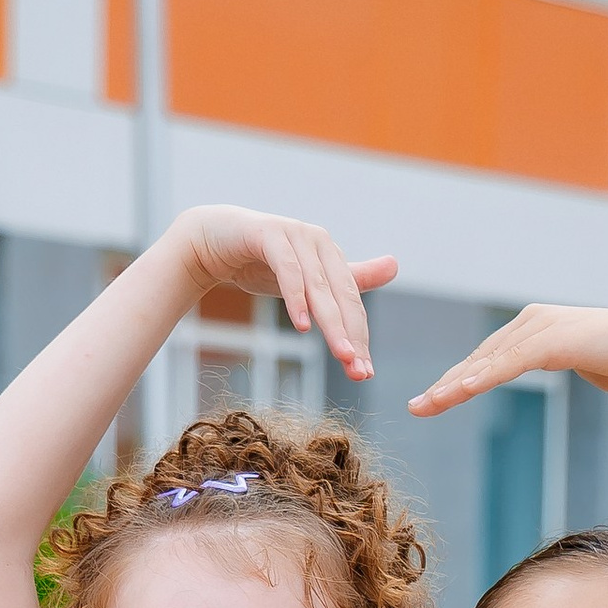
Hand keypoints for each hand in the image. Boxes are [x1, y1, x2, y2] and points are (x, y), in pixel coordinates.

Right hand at [173, 209, 397, 381]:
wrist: (213, 240)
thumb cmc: (262, 262)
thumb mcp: (306, 280)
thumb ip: (345, 279)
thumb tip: (394, 265)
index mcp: (331, 254)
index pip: (351, 302)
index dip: (360, 337)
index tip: (365, 373)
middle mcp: (318, 241)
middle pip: (341, 296)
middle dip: (351, 335)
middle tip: (359, 370)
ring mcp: (295, 235)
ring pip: (318, 286)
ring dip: (331, 323)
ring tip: (342, 354)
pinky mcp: (269, 234)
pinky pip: (287, 270)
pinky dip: (296, 298)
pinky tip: (302, 325)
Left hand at [410, 304, 607, 416]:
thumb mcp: (581, 360)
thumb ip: (555, 359)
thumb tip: (541, 365)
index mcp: (536, 326)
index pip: (487, 357)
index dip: (457, 379)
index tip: (431, 401)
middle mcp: (534, 320)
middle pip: (480, 358)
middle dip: (446, 384)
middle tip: (416, 408)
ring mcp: (545, 327)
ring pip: (490, 360)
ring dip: (456, 384)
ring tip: (428, 405)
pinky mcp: (558, 340)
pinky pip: (513, 362)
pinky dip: (486, 376)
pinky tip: (463, 390)